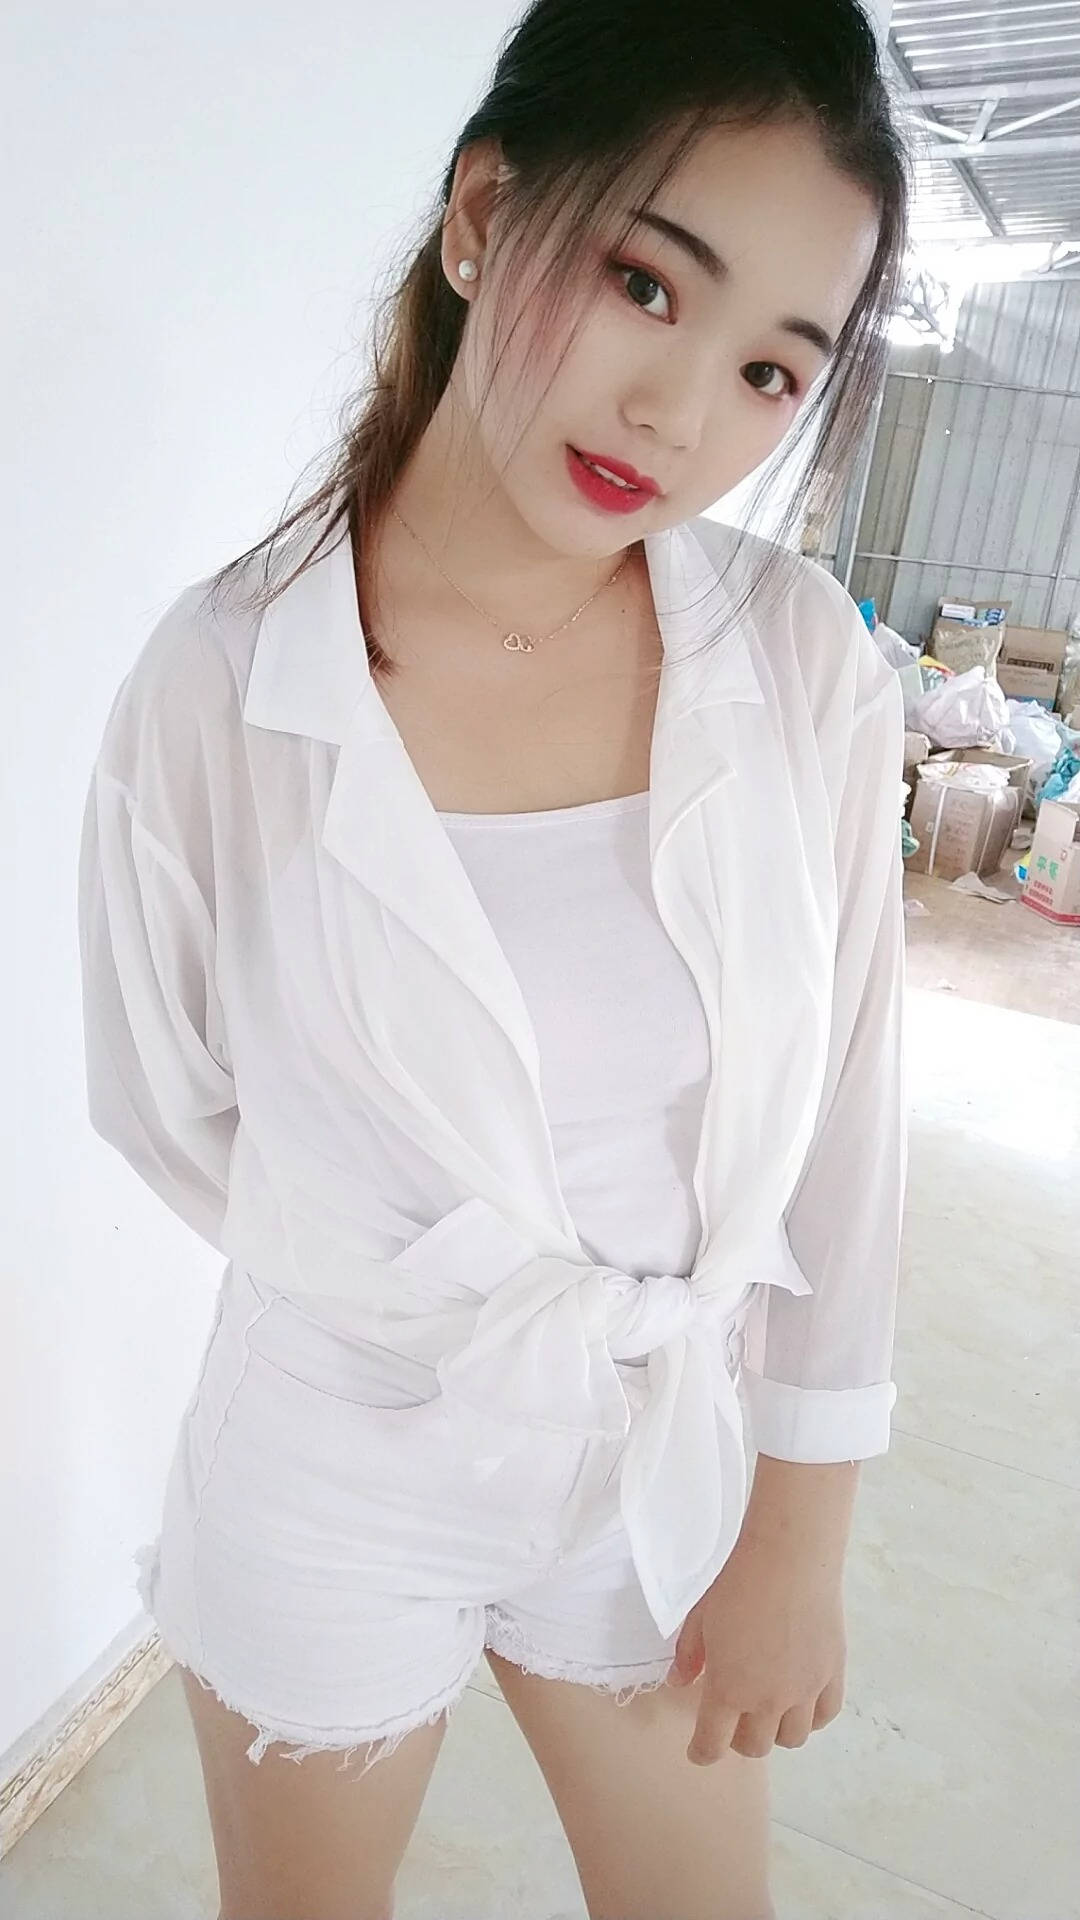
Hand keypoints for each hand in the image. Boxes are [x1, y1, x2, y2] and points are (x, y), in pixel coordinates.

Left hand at [665, 1529, 847, 1765]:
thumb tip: (680, 1683)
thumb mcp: (700, 1619)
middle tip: (733, 1720)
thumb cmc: (737, 1584)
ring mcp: (805, 1691)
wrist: (789, 1559)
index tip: (699, 1751)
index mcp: (729, 1690)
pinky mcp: (832, 1675)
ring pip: (792, 1738)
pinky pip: (824, 1716)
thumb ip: (688, 1657)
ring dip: (775, 1731)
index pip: (713, 1745)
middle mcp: (768, 1701)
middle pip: (755, 1747)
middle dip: (739, 1740)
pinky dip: (810, 1717)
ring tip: (768, 1709)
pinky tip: (801, 1701)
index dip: (702, 1753)